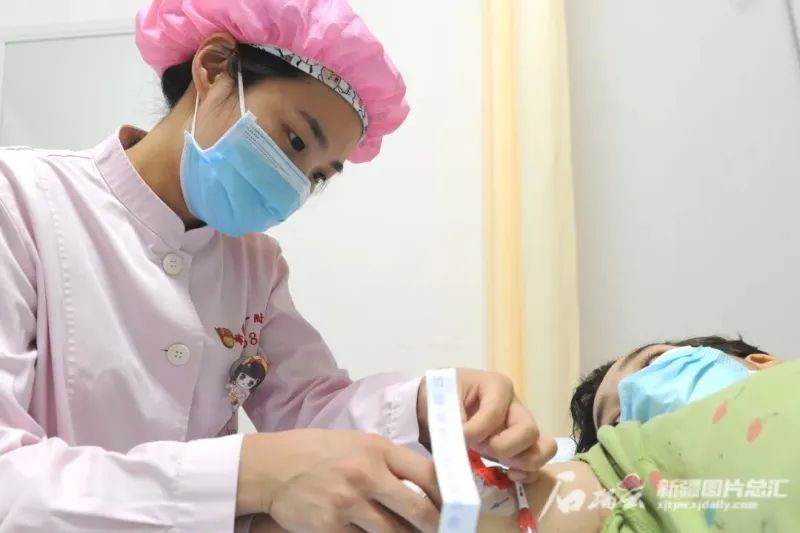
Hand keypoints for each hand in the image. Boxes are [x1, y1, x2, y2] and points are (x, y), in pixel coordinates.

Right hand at [237, 430, 440, 531]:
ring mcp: (349, 503)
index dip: (447, 494)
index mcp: (377, 450)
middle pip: (418, 510)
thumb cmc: (317, 451)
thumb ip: (388, 461)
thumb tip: (422, 486)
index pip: (427, 473)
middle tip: (441, 530)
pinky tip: (372, 532)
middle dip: (434, 526)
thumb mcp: (357, 442)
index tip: (454, 506)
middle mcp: (367, 476)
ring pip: (393, 532)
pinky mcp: (331, 527)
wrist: (271, 467)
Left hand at [417, 369, 556, 482]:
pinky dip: (526, 474)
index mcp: (497, 386)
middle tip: (483, 450)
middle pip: (529, 430)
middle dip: (505, 447)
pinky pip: (535, 463)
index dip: (476, 431)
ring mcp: (519, 427)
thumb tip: (465, 443)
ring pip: (543, 447)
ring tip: (502, 466)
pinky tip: (507, 475)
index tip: (458, 436)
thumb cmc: (441, 397)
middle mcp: (514, 406)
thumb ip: (453, 420)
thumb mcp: (442, 400)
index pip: (494, 413)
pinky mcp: (519, 446)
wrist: (436, 405)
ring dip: (523, 462)